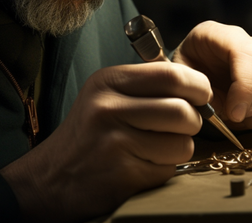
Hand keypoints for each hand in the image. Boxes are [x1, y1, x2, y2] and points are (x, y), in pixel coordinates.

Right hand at [0, 62, 206, 221]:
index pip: (172, 74)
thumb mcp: (106, 96)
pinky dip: (163, 170)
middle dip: (193, 123)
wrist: (49, 178)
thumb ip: (147, 87)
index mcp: (109, 81)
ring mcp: (115, 143)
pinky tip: (141, 166)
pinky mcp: (122, 174)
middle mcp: (109, 108)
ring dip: (179, 149)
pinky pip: (168, 169)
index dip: (198, 86)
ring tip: (156, 149)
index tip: (201, 96)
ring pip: (182, 144)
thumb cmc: (88, 134)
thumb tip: (200, 89)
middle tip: (181, 128)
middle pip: (183, 111)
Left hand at [172, 21, 251, 129]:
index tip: (233, 114)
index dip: (244, 86)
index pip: (245, 53)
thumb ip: (197, 92)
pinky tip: (249, 118)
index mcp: (216, 34)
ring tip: (237, 118)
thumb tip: (219, 106)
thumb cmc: (188, 78)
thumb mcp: (182, 82)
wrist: (199, 78)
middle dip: (251, 107)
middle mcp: (247, 40)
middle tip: (231, 119)